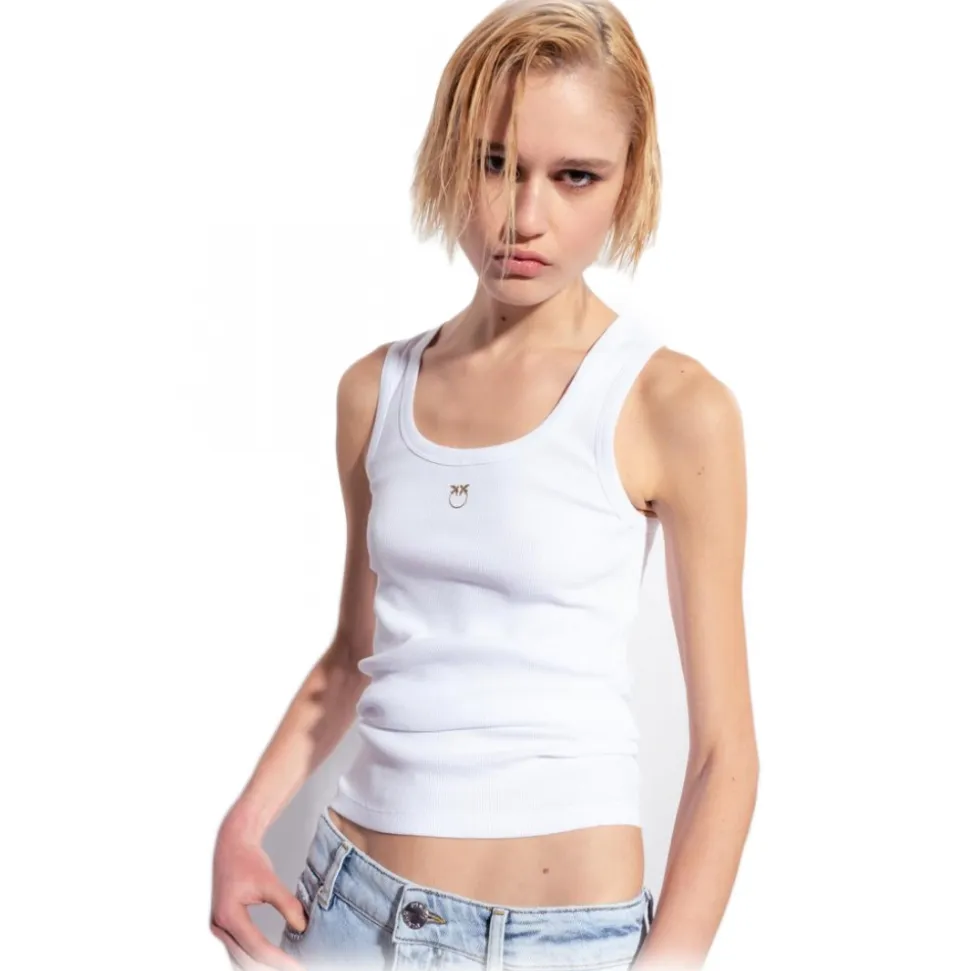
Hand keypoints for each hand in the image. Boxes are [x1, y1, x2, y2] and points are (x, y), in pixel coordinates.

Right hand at [210, 818, 307, 969]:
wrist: (231, 847)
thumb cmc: (247, 861)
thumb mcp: (270, 881)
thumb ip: (287, 904)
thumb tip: (302, 927)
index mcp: (228, 915)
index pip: (256, 947)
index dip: (279, 960)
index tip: (298, 966)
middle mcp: (219, 926)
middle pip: (246, 959)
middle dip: (271, 967)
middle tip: (297, 968)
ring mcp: (218, 929)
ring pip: (239, 959)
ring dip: (261, 965)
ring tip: (287, 965)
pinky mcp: (223, 927)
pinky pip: (238, 951)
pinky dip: (254, 957)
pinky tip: (272, 959)